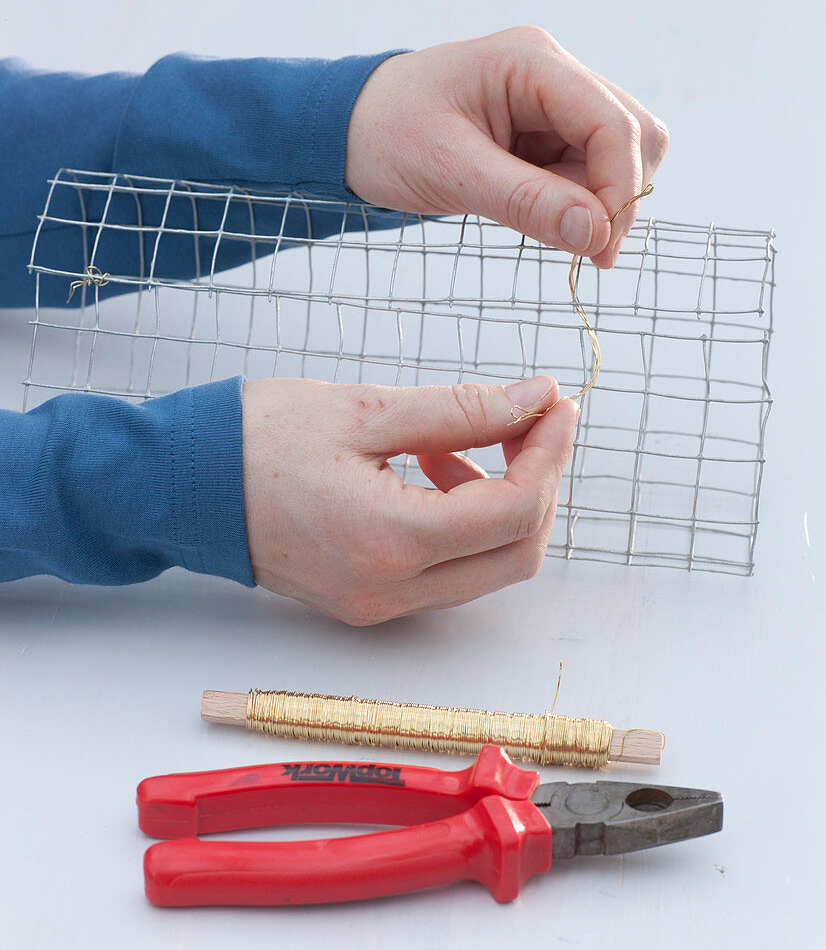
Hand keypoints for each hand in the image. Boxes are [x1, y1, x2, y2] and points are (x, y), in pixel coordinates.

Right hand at [242, 375, 577, 623]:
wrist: (183, 486)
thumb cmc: (256, 440)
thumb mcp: (364, 409)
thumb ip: (461, 408)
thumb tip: (537, 397)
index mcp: (391, 541)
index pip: (515, 511)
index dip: (550, 453)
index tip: (555, 404)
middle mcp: (391, 590)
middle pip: (515, 552)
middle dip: (538, 481)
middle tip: (527, 419)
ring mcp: (379, 605)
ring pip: (486, 567)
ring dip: (501, 503)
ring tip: (462, 442)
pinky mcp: (368, 601)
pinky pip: (447, 572)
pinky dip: (463, 523)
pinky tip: (434, 472)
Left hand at [346, 25, 668, 267]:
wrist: (348, 131)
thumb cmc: (386, 135)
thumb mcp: (450, 170)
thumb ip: (525, 201)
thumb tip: (595, 235)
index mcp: (531, 63)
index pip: (613, 122)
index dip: (621, 189)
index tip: (600, 249)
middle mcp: (553, 74)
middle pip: (633, 134)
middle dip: (619, 197)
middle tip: (586, 252)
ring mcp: (552, 102)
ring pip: (617, 157)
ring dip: (598, 203)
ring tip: (548, 228)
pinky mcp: (545, 133)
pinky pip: (586, 172)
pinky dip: (577, 203)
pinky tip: (542, 217)